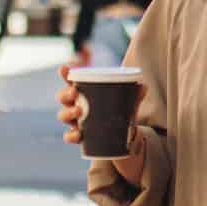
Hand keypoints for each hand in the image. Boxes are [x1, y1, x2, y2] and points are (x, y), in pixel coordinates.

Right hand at [58, 65, 146, 180]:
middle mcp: (76, 105)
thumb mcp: (126, 102)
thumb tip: (143, 86)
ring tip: (79, 111)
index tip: (64, 68)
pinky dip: (71, 136)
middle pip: (63, 98)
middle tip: (74, 92)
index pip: (72, 81)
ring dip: (68, 113)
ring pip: (63, 116)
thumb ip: (134, 95)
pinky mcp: (80, 137)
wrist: (122, 137)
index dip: (65, 74)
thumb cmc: (118, 112)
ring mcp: (76, 121)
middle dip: (65, 94)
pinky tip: (78, 134)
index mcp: (85, 93)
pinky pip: (69, 136)